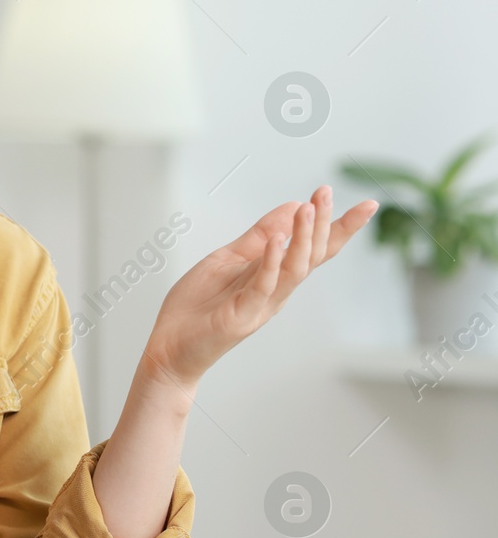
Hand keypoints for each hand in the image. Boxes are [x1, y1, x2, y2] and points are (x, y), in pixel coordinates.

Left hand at [144, 185, 377, 385]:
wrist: (169, 345)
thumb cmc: (198, 304)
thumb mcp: (228, 259)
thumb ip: (259, 236)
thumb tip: (292, 205)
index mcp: (275, 275)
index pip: (315, 248)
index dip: (340, 227)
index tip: (368, 205)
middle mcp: (277, 290)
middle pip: (314, 256)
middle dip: (325, 224)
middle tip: (327, 192)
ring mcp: (262, 304)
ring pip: (296, 269)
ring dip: (303, 238)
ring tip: (308, 209)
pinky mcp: (243, 315)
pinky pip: (263, 286)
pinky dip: (272, 262)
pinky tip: (277, 240)